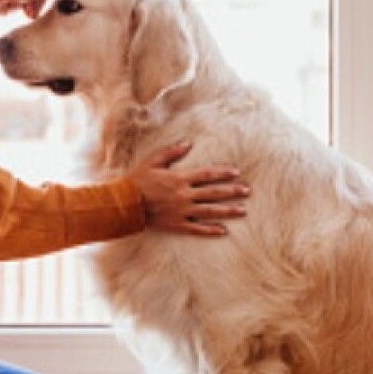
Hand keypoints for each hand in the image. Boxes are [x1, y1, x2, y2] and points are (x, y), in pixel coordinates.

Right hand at [127, 142, 247, 236]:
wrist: (125, 204)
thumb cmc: (137, 181)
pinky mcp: (177, 225)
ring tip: (242, 211)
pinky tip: (223, 230)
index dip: (222, 173)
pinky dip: (211, 229)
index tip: (236, 173)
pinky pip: (197, 228)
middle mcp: (184, 195)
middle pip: (213, 193)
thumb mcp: (153, 162)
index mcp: (179, 179)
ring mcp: (181, 211)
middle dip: (232, 192)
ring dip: (228, 211)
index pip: (207, 175)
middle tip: (247, 191)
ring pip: (210, 211)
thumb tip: (188, 143)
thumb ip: (171, 152)